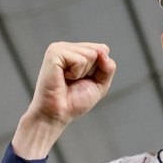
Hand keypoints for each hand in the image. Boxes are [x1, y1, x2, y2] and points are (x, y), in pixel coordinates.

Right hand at [13, 42, 116, 157]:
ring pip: (90, 54)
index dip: (100, 69)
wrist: (57, 114)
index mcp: (75, 51)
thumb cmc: (73, 101)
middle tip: (75, 82)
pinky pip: (80, 60)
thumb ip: (108, 67)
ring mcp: (59, 48)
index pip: (102, 49)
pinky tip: (63, 78)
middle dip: (92, 71)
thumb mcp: (99, 84)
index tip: (84, 80)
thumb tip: (104, 50)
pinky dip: (76, 74)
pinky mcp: (54, 54)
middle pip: (98, 50)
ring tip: (68, 80)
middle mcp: (67, 47)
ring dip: (83, 73)